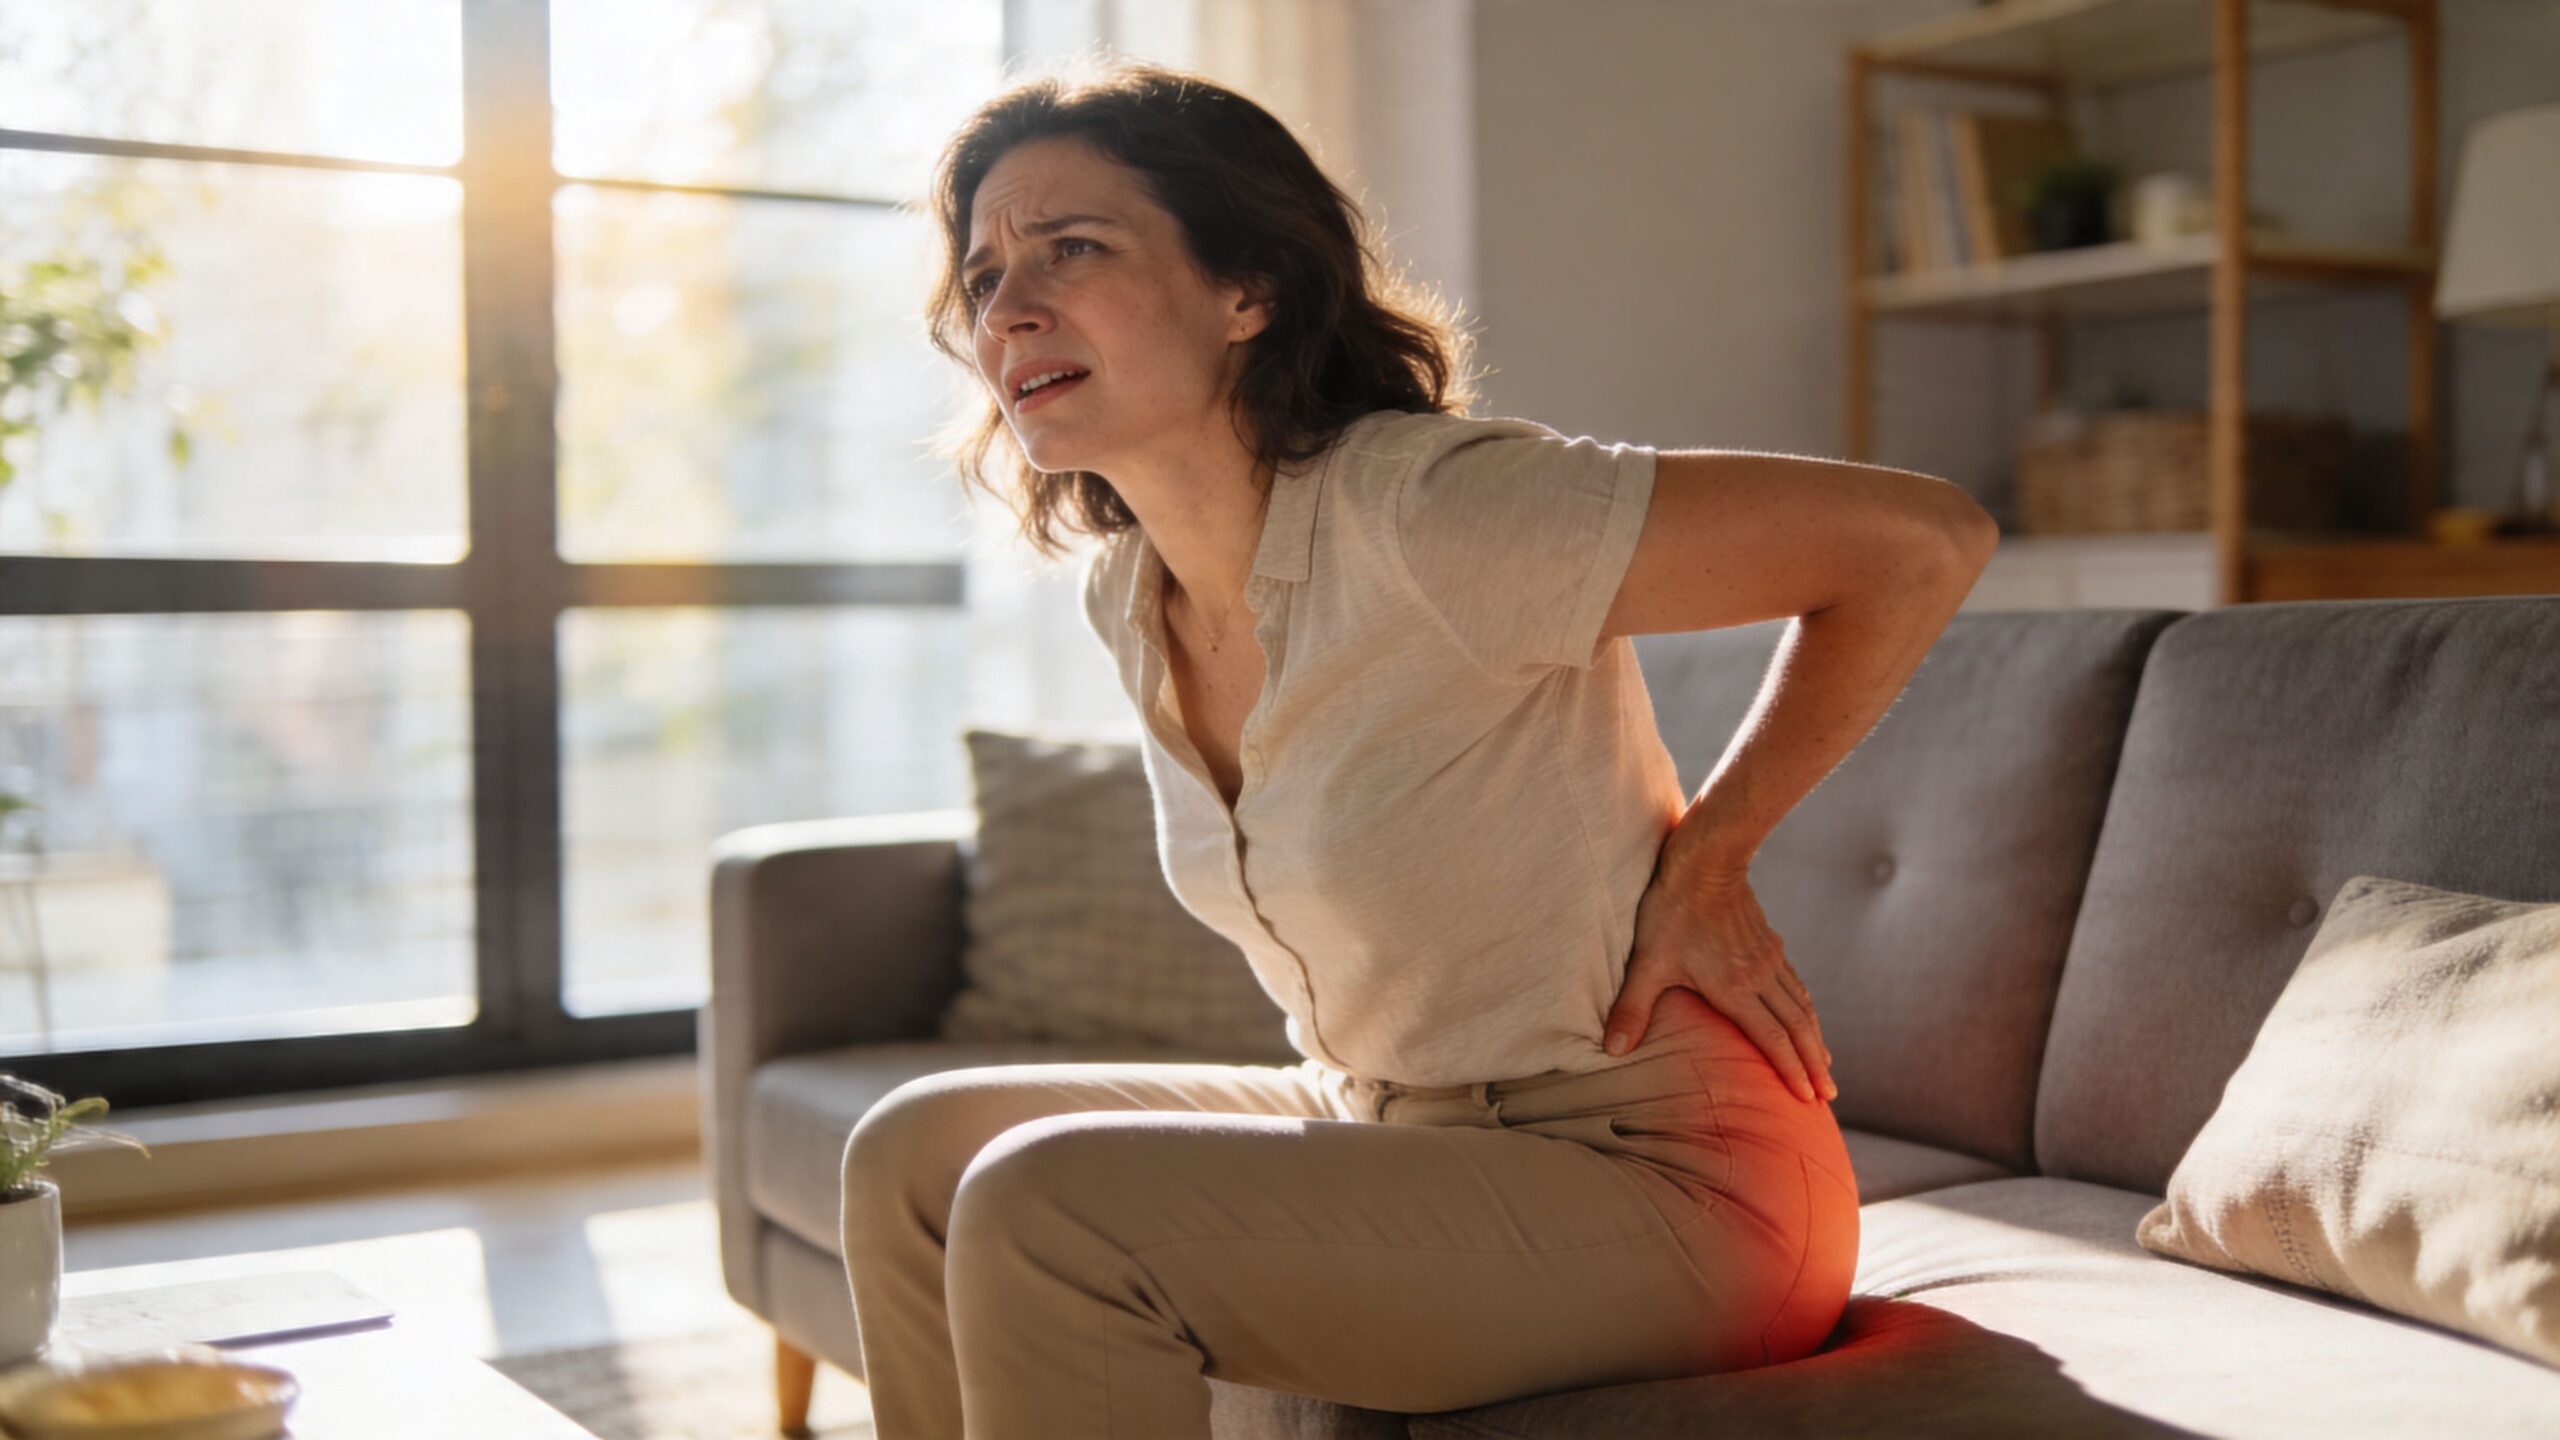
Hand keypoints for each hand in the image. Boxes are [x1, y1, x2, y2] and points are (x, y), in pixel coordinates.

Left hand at [1603, 850, 1837, 1104]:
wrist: (1705, 859)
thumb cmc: (1672, 910)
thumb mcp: (1647, 961)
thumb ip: (1633, 1007)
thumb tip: (1611, 1049)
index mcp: (1735, 989)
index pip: (1772, 1039)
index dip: (1791, 1070)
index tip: (1809, 1098)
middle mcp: (1760, 977)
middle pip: (1796, 1028)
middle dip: (1812, 1064)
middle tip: (1829, 1096)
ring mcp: (1768, 958)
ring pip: (1801, 1006)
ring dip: (1815, 1038)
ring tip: (1825, 1065)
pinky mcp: (1768, 943)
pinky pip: (1795, 984)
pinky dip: (1806, 1008)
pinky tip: (1807, 1016)